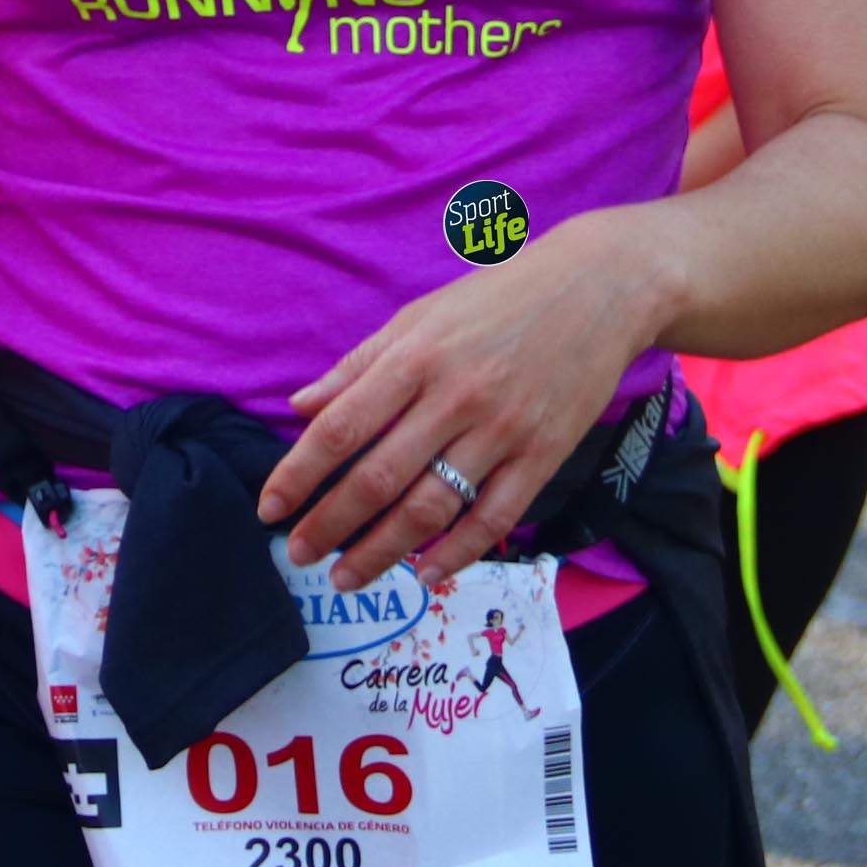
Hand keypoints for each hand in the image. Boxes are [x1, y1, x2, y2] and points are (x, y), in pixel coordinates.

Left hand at [258, 215, 675, 590]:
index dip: (298, 475)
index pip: (341, 428)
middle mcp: (454, 397)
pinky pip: (495, 516)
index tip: (269, 509)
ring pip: (431, 507)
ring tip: (346, 577)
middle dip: (330, 525)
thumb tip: (300, 409)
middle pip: (378, 478)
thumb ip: (358, 366)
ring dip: (382, 551)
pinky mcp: (544, 454)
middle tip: (296, 555)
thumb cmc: (497, 299)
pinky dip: (458, 553)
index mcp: (414, 358)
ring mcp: (502, 430)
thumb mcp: (419, 316)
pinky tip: (426, 574)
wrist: (598, 289)